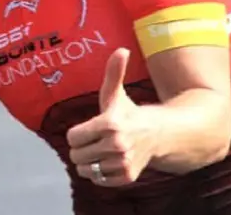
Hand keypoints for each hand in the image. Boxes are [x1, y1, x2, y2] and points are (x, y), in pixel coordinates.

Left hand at [66, 48, 155, 186]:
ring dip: (89, 162)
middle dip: (81, 148)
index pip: (72, 137)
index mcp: (109, 124)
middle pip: (76, 154)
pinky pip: (98, 180)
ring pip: (85, 169)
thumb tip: (121, 49)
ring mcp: (123, 162)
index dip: (77, 133)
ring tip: (102, 151)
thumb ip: (113, 72)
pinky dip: (100, 174)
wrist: (157, 135)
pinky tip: (110, 161)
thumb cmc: (128, 113)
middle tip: (96, 140)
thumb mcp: (115, 93)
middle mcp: (117, 145)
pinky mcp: (127, 177)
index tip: (89, 128)